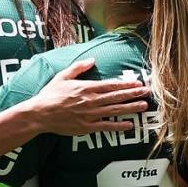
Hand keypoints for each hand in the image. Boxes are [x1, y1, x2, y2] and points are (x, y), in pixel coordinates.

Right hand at [28, 58, 150, 135]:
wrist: (40, 114)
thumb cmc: (50, 95)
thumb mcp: (63, 76)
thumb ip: (78, 68)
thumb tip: (92, 60)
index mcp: (86, 87)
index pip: (111, 85)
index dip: (126, 84)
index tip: (138, 83)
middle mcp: (91, 100)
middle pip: (117, 97)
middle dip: (133, 94)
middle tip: (147, 92)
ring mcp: (90, 114)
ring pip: (115, 111)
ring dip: (131, 108)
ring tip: (144, 106)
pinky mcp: (87, 127)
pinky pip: (106, 126)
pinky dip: (119, 126)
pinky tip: (130, 125)